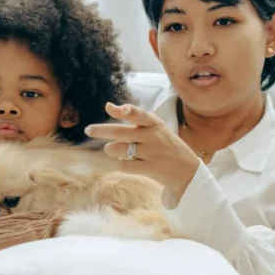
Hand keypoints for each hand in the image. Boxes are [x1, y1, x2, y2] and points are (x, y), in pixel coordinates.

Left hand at [84, 103, 200, 200]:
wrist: (186, 169)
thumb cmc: (164, 143)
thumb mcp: (153, 127)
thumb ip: (132, 116)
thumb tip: (108, 105)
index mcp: (155, 124)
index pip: (139, 114)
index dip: (125, 111)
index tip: (111, 108)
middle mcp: (153, 136)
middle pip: (120, 132)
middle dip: (101, 130)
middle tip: (88, 130)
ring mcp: (151, 153)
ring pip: (118, 149)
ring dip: (111, 149)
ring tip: (115, 150)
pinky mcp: (149, 168)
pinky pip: (123, 165)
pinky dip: (120, 163)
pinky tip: (126, 162)